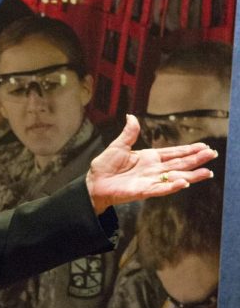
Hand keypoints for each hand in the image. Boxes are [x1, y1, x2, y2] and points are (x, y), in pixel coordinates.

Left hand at [86, 114, 217, 213]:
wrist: (95, 183)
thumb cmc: (105, 166)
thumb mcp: (118, 146)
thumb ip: (129, 133)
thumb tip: (132, 116)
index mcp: (149, 157)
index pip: (173, 153)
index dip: (189, 150)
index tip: (204, 146)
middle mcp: (154, 169)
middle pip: (179, 164)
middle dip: (196, 159)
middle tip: (213, 155)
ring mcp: (150, 181)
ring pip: (175, 177)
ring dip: (191, 175)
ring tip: (207, 172)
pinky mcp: (143, 191)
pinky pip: (161, 189)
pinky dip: (172, 186)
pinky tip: (184, 182)